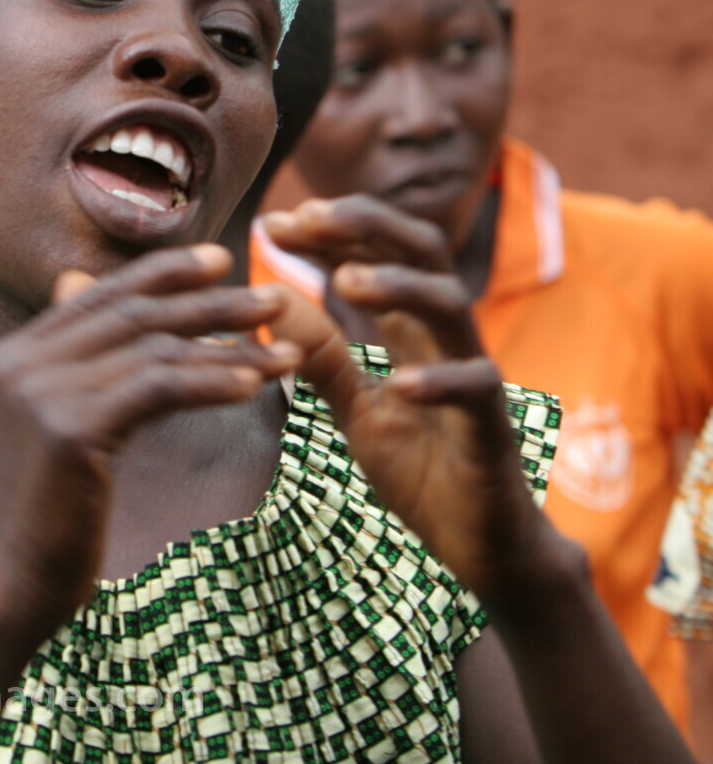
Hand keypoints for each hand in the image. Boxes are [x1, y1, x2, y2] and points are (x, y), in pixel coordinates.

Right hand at [0, 244, 299, 637]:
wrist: (6, 589)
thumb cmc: (44, 519)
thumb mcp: (59, 431)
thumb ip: (79, 372)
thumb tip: (89, 305)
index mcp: (11, 355)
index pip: (98, 296)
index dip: (162, 274)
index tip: (219, 261)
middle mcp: (17, 361)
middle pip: (130, 312)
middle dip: (208, 300)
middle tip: (271, 295)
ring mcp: (37, 391)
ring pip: (150, 347)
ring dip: (227, 342)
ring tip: (286, 348)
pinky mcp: (67, 427)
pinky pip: (156, 388)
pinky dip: (211, 381)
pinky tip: (254, 384)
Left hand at [263, 196, 563, 604]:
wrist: (482, 546)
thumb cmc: (423, 470)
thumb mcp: (355, 408)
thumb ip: (320, 355)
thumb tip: (271, 296)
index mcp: (411, 331)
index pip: (377, 253)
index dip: (330, 230)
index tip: (274, 221)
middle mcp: (445, 339)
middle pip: (423, 252)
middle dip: (367, 225)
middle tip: (308, 217)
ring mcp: (474, 377)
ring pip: (451, 305)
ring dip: (400, 285)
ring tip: (347, 279)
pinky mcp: (493, 427)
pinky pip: (477, 389)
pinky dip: (440, 381)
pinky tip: (400, 385)